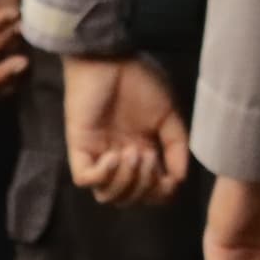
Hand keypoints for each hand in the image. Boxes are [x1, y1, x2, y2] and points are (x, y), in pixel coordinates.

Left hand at [64, 52, 191, 207]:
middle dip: (144, 187)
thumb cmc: (140, 82)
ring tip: (133, 153)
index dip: (160, 194)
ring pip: (106, 195)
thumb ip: (177, 146)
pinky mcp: (79, 150)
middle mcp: (119, 161)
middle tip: (149, 156)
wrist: (110, 60)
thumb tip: (180, 180)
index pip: (148, 192)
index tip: (170, 179)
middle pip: (128, 199)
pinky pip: (85, 180)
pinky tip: (114, 153)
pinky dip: (103, 174)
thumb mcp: (169, 114)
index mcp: (142, 153)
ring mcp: (97, 157)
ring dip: (125, 181)